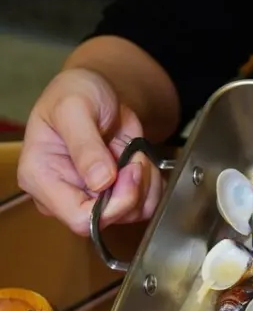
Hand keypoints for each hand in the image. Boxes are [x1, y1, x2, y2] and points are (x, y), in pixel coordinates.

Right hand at [16, 68, 162, 235]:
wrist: (98, 90)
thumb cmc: (76, 93)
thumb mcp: (75, 108)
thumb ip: (85, 145)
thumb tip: (99, 181)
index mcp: (41, 178)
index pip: (79, 218)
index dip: (112, 204)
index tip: (127, 171)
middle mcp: (64, 194)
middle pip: (108, 220)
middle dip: (132, 189)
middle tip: (133, 157)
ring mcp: (90, 197)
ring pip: (132, 214)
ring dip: (145, 184)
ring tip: (134, 153)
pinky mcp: (113, 195)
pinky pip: (145, 205)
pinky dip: (152, 184)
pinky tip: (141, 161)